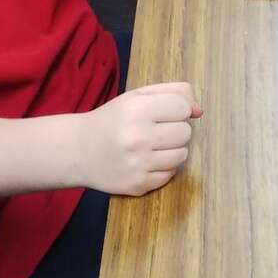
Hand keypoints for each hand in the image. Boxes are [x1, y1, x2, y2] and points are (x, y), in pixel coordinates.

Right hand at [80, 83, 202, 196]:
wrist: (78, 151)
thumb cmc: (113, 119)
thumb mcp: (138, 95)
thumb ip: (174, 92)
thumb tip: (199, 110)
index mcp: (136, 110)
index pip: (183, 108)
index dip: (178, 109)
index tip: (164, 112)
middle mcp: (137, 138)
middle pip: (186, 133)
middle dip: (176, 129)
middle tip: (156, 130)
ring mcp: (137, 164)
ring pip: (182, 155)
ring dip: (172, 149)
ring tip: (152, 145)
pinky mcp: (138, 185)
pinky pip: (170, 174)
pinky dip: (163, 167)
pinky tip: (146, 160)